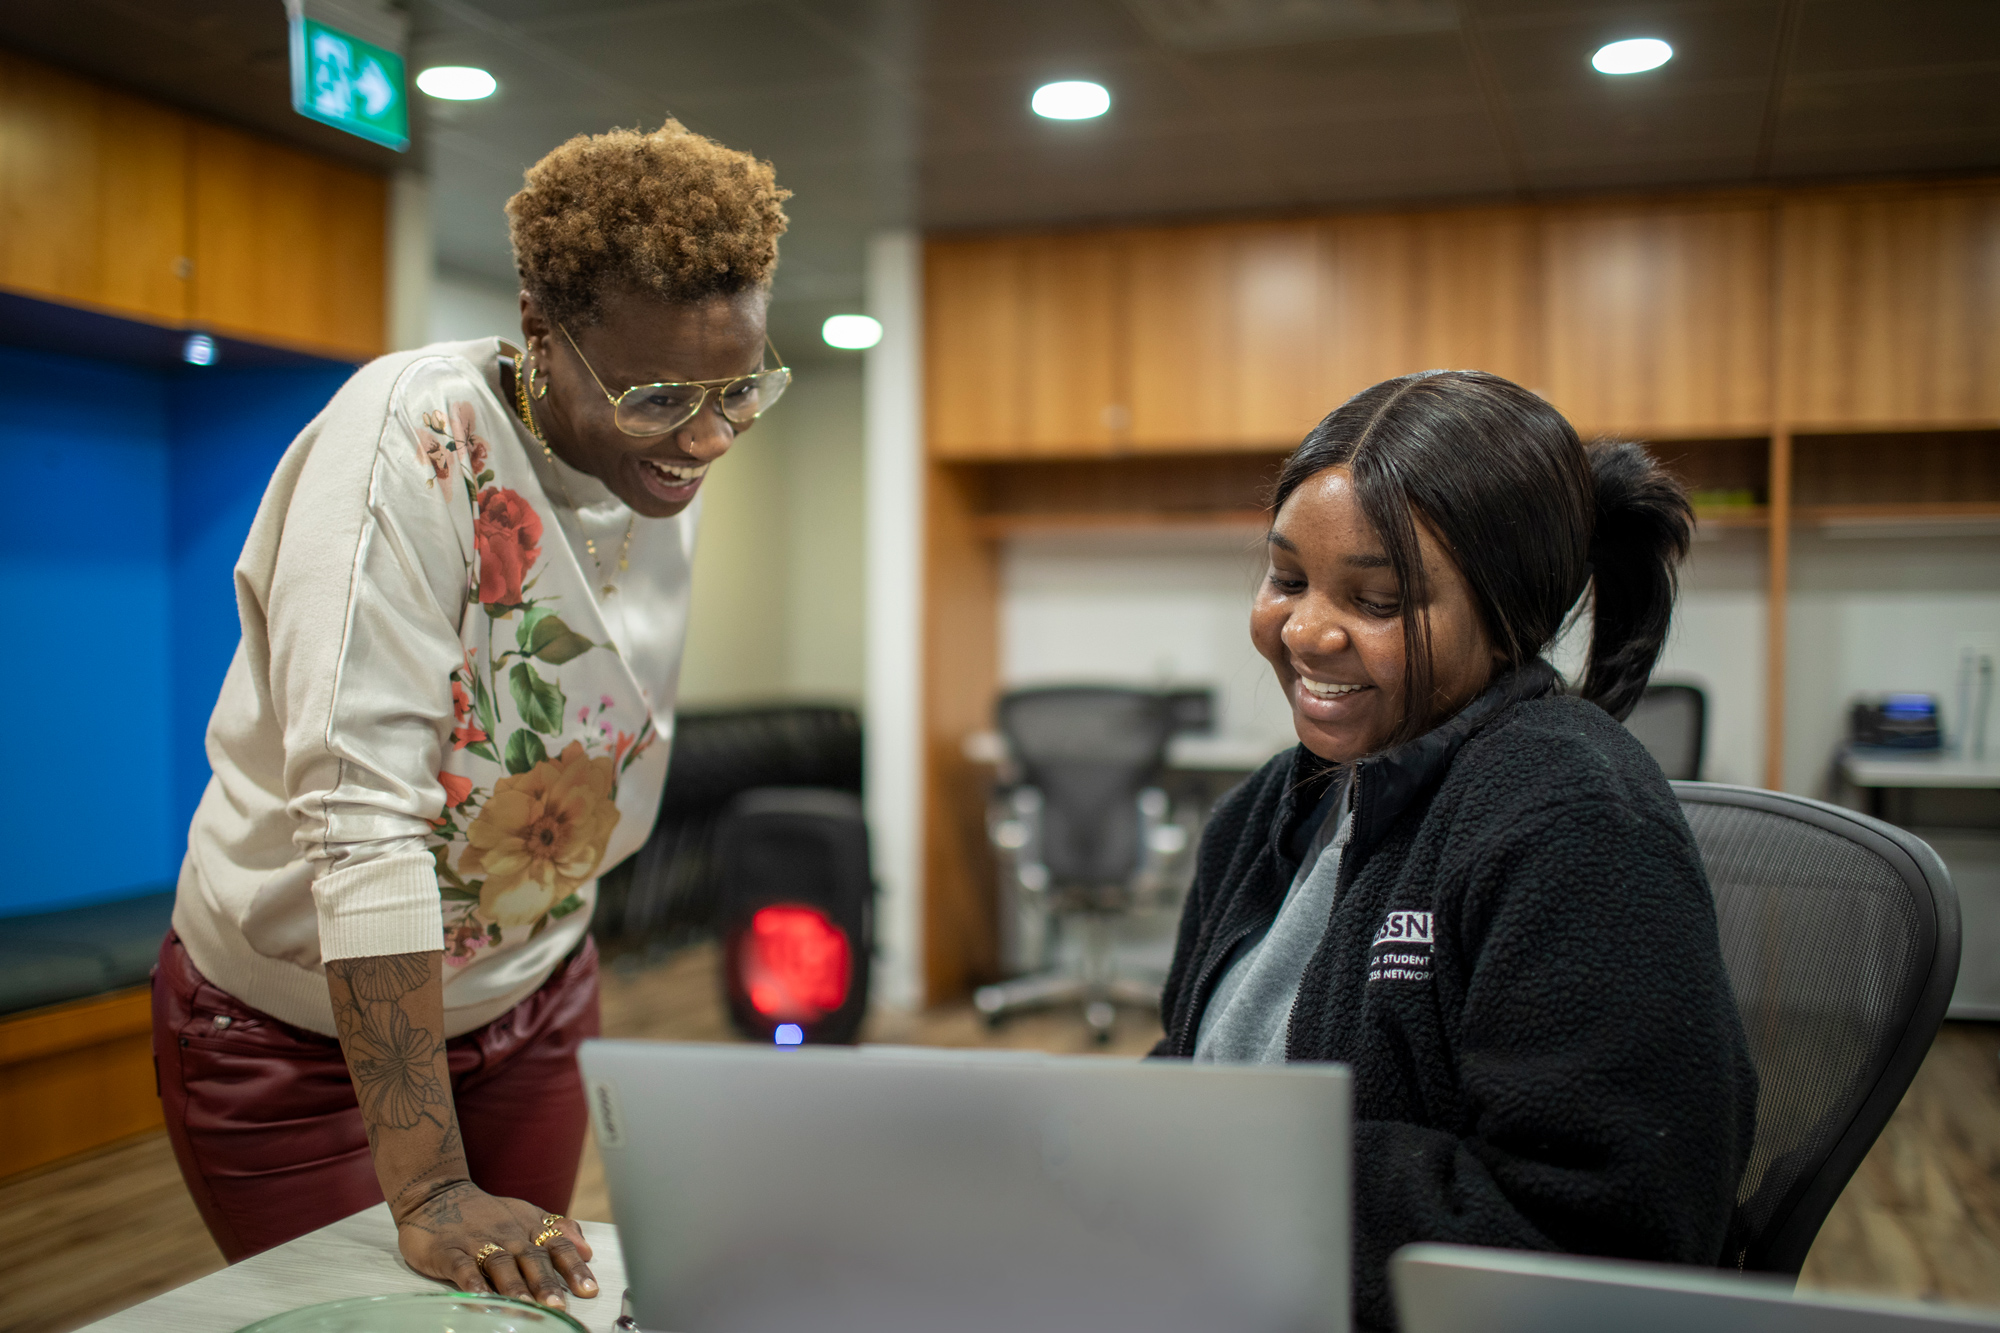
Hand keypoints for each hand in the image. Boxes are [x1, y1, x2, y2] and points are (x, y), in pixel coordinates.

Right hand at [396, 1179, 597, 1308]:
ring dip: (515, 1287)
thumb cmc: (487, 1213)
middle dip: (546, 1284)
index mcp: (529, 1227)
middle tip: (558, 1306)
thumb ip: (558, 1230)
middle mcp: (508, 1235)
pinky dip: (472, 1283)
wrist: (438, 1195)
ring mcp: (478, 1242)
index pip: (558, 1246)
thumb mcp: (526, 1214)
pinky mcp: (449, 1251)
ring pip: (501, 1265)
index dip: (574, 1268)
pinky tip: (481, 1298)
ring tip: (526, 1307)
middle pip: (532, 1259)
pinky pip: (462, 1267)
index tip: (588, 1290)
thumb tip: (587, 1251)